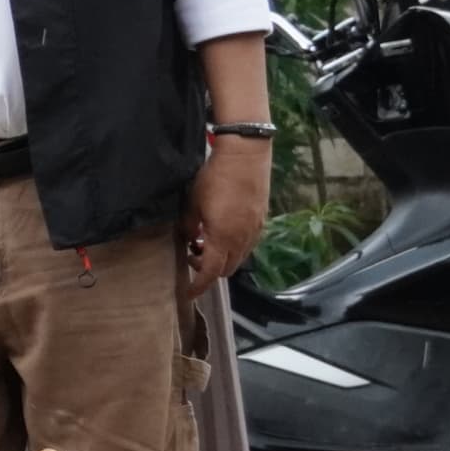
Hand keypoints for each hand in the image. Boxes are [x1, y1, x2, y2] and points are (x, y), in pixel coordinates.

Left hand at [181, 139, 270, 300]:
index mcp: (223, 238)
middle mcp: (243, 240)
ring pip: (238, 258)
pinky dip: (232, 247)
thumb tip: (190, 240)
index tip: (188, 293)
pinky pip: (247, 245)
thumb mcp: (193, 203)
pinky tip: (220, 231)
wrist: (245, 157)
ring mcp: (255, 231)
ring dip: (222, 258)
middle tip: (192, 255)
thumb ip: (189, 227)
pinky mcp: (261, 221)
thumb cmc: (214, 178)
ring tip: (205, 241)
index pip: (211, 273)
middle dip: (208, 271)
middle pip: (226, 270)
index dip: (199, 286)